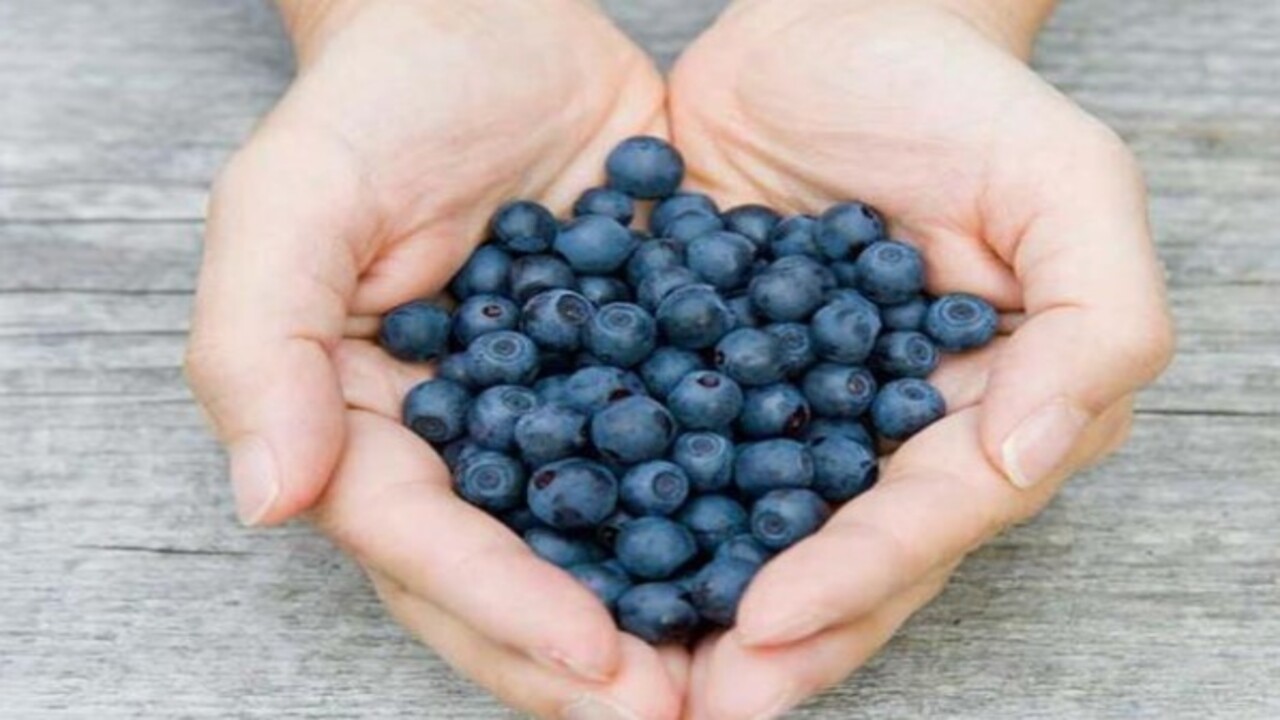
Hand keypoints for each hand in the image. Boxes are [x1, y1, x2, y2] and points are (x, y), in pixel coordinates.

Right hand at [185, 1, 684, 715]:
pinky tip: (797, 549)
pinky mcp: (642, 372)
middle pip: (522, 579)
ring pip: (611, 544)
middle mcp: (468, 451)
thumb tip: (268, 501)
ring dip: (673, 617)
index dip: (504, 612)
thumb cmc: (377, 107)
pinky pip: (688, 453)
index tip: (593, 662)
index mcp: (372, 433)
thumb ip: (261, 347)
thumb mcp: (289, 204)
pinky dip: (736, 509)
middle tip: (681, 715)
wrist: (489, 25)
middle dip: (594, 660)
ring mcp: (560, 418)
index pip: (428, 548)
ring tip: (748, 671)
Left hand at [668, 0, 1174, 715]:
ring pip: (740, 527)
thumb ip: (1093, 323)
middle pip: (831, 558)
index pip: (922, 521)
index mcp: (984, 414)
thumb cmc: (960, 97)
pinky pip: (664, 444)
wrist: (835, 22)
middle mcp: (882, 436)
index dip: (853, 580)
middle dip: (765, 639)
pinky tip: (560, 547)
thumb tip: (1032, 455)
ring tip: (616, 666)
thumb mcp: (1066, 186)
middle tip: (686, 710)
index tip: (767, 624)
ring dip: (682, 602)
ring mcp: (786, 410)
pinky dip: (618, 499)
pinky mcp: (703, 366)